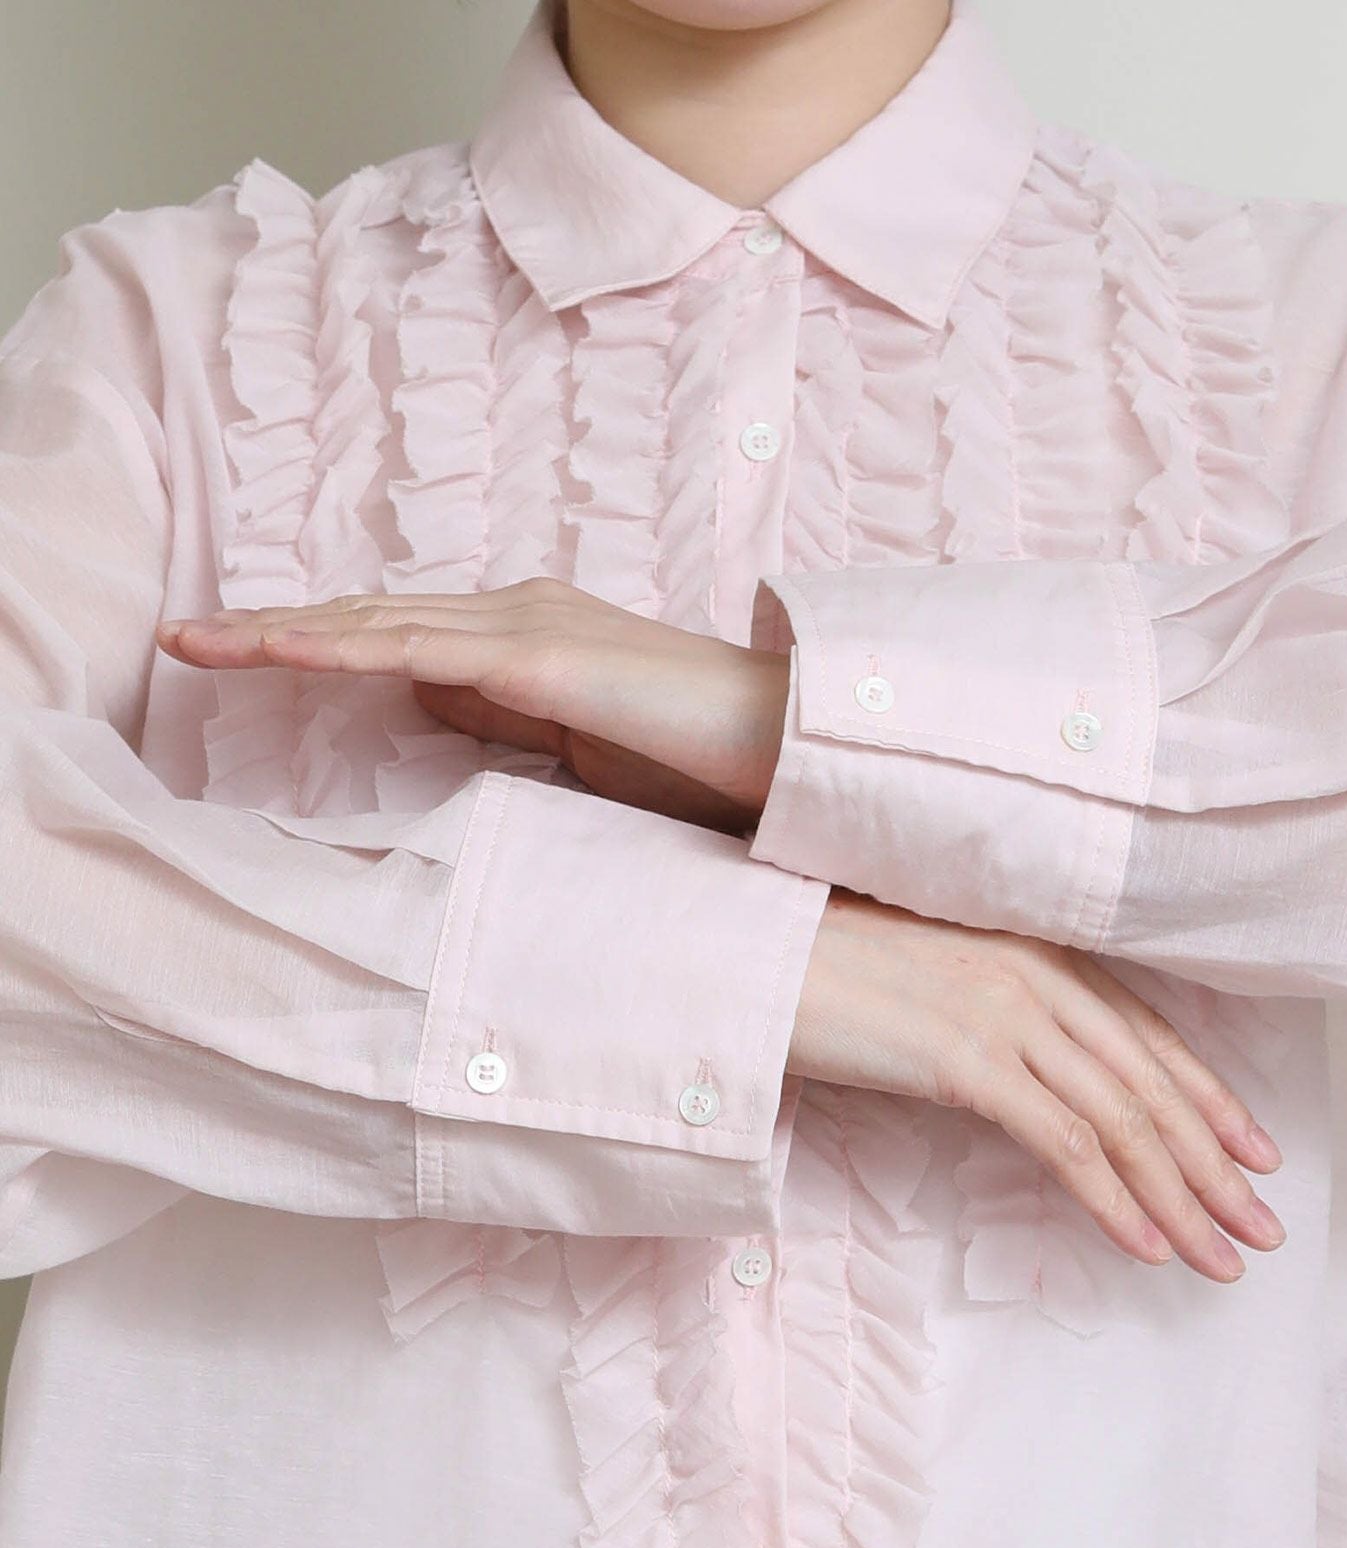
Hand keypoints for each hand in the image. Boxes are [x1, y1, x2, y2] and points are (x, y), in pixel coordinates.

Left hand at [155, 578, 786, 829]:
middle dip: (273, 626)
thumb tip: (424, 699)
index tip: (242, 657)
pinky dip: (341, 646)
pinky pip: (417, 649)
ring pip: (376, 622)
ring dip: (281, 631)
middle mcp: (513, 610)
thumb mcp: (571, 740)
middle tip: (184, 638)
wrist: (778, 743)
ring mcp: (524, 625)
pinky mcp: (539, 656)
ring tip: (195, 641)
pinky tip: (278, 649)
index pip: (396, 633)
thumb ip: (499, 715)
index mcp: (522, 631)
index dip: (317, 641)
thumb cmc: (690, 755)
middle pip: (368, 615)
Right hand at [791, 888, 1287, 1282]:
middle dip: (1215, 1165)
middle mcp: (1038, 977)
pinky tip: (1144, 1245)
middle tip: (1262, 1228)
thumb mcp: (941, 982)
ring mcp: (1005, 1016)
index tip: (1257, 1155)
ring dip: (1180, 1198)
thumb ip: (1003, 1015)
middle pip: (1152, 1085)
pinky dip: (1112, 1199)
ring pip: (1122, 1120)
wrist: (760, 961)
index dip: (1211, 1101)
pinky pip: (1062, 1142)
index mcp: (1040, 953)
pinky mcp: (966, 1061)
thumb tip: (1043, 1079)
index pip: (1150, 1037)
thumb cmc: (836, 974)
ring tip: (1222, 1257)